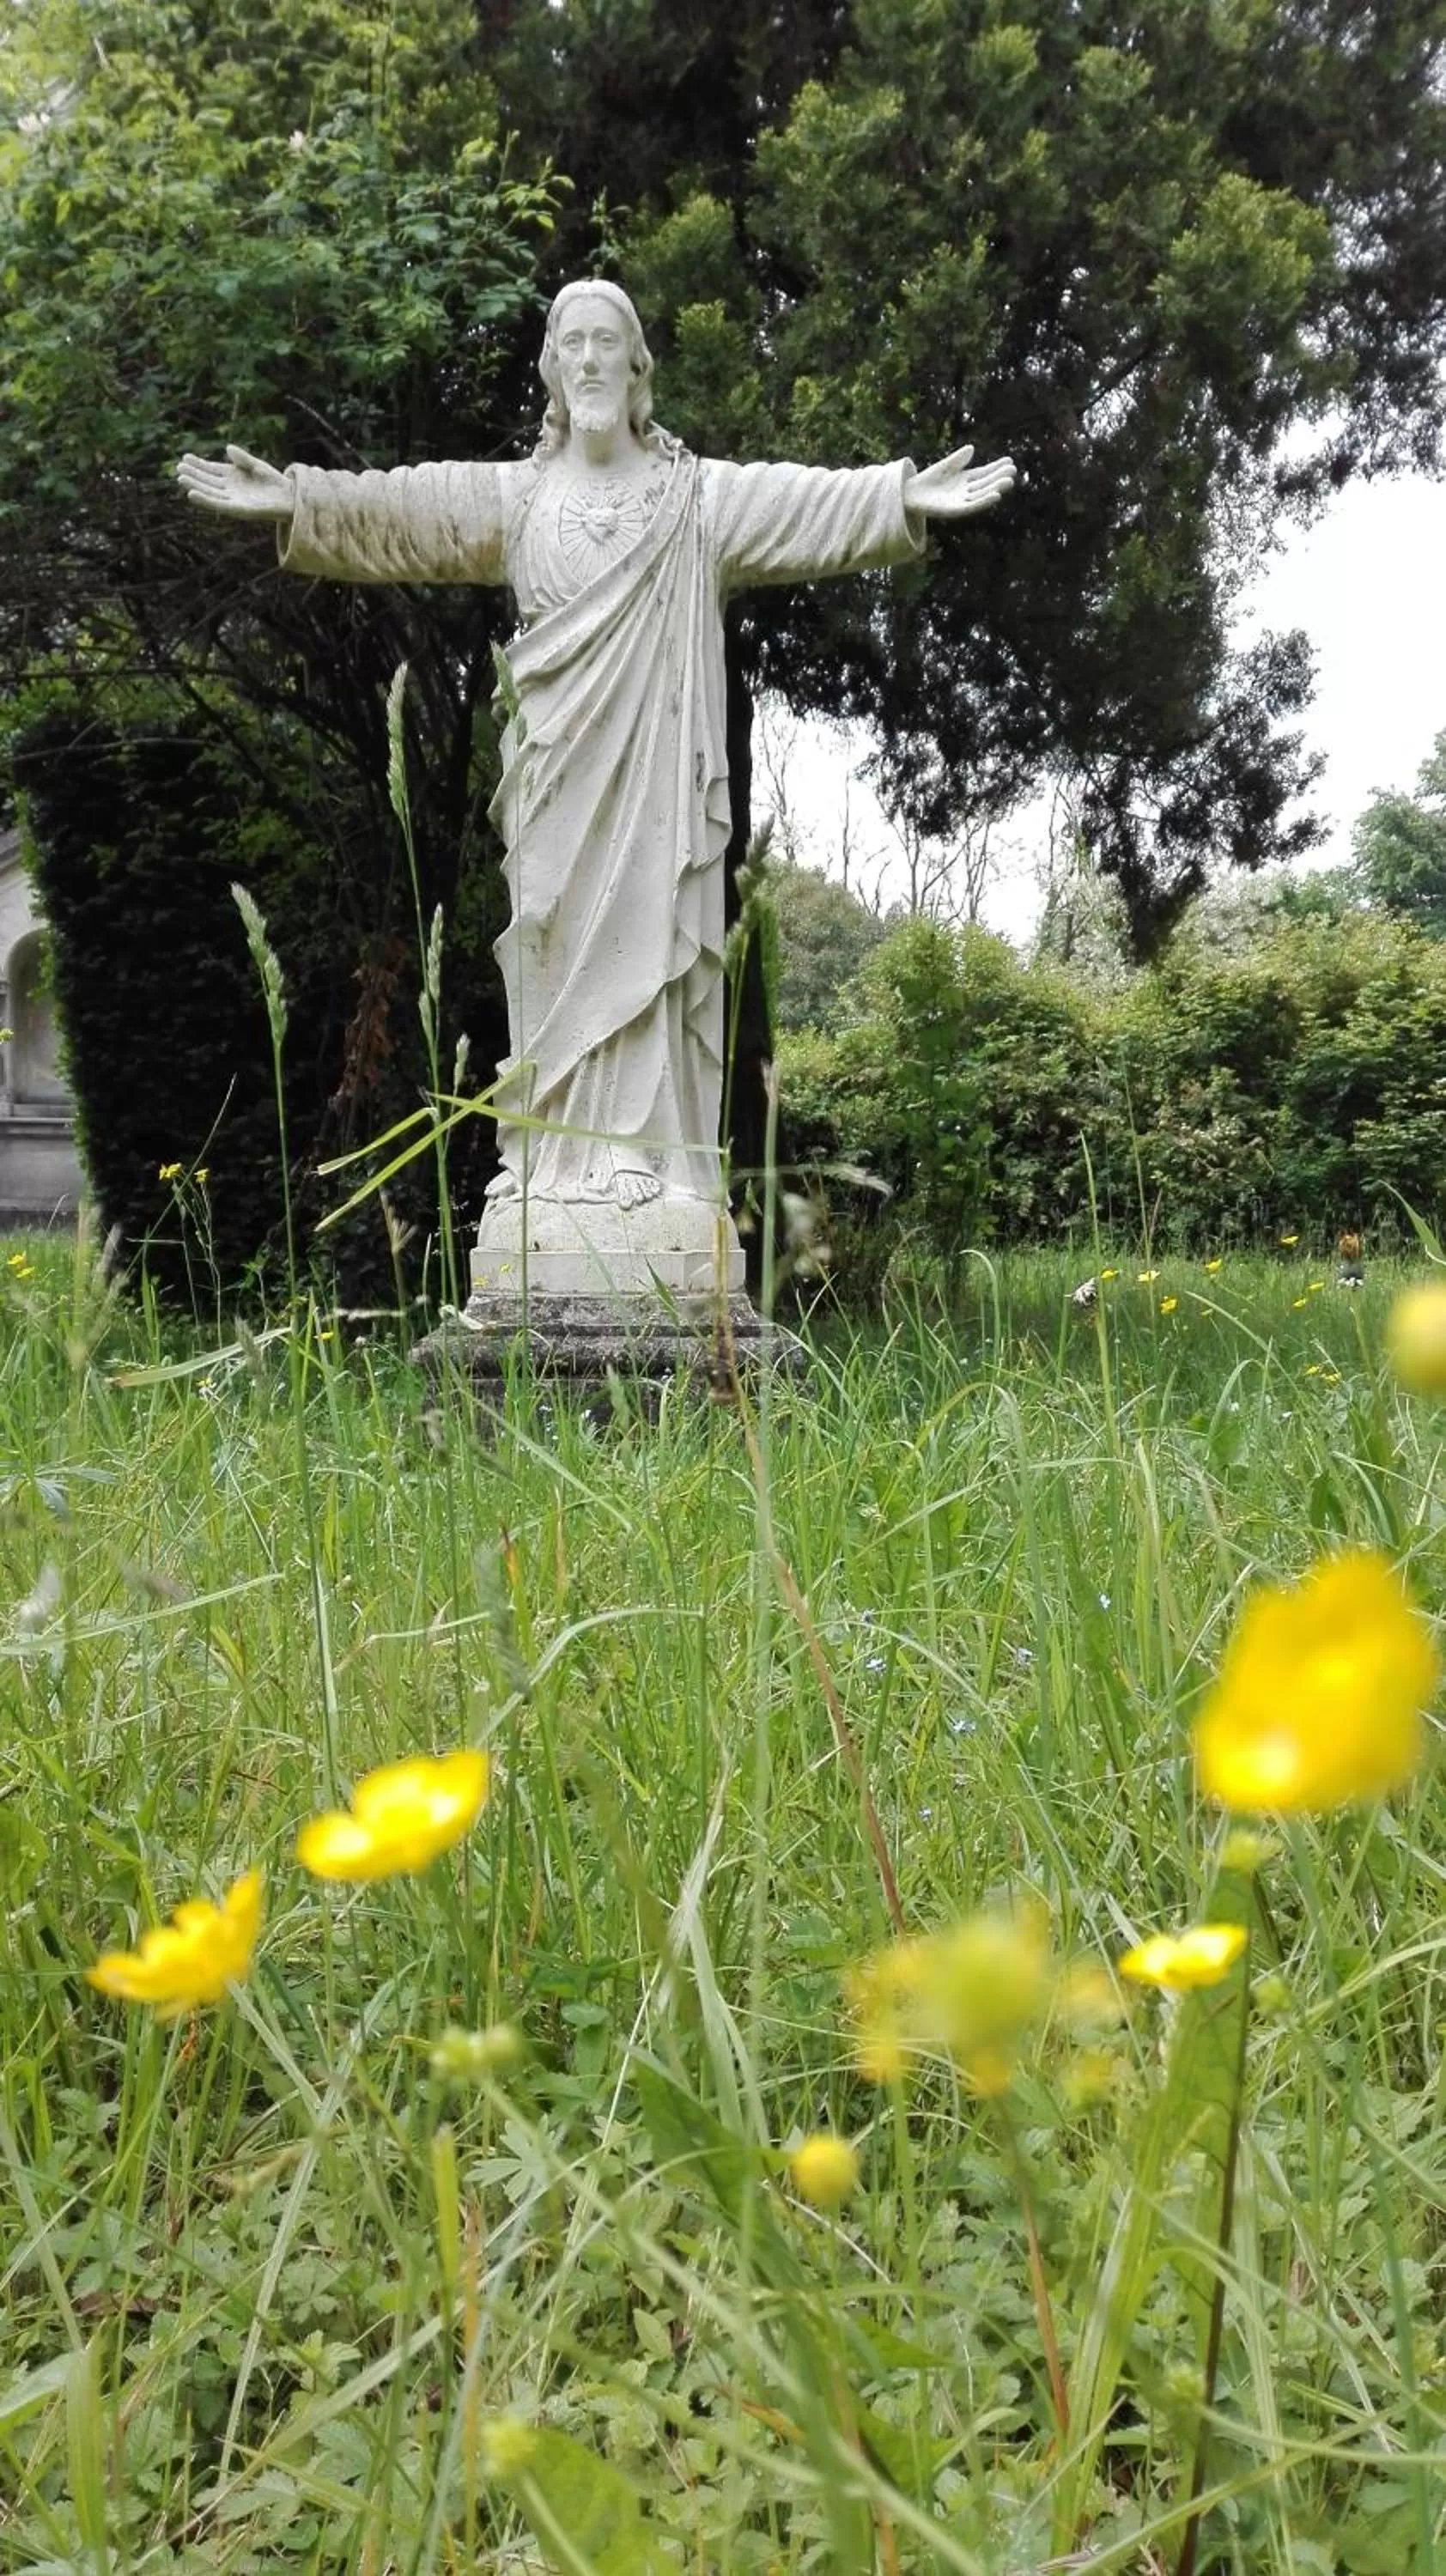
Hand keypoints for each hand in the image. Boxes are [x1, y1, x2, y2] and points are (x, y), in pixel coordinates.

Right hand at [175, 443, 293, 523]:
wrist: (289, 498)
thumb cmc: (273, 481)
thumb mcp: (256, 465)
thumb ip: (242, 458)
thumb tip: (228, 448)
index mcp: (232, 476)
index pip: (211, 470)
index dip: (198, 464)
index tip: (184, 458)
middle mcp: (229, 488)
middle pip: (207, 481)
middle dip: (193, 475)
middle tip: (178, 468)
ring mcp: (233, 499)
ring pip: (210, 492)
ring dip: (195, 486)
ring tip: (181, 479)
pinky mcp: (238, 510)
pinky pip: (218, 505)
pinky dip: (205, 500)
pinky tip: (193, 494)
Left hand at [902, 444, 1016, 521]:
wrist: (911, 494)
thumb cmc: (929, 480)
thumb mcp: (945, 466)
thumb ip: (958, 459)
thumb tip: (971, 448)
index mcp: (966, 479)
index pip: (985, 472)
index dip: (997, 467)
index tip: (1010, 461)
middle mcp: (966, 491)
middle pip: (986, 483)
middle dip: (999, 477)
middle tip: (1013, 471)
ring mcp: (962, 501)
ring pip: (982, 494)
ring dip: (995, 489)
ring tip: (1009, 482)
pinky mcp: (956, 510)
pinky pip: (972, 506)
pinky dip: (984, 501)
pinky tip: (995, 496)